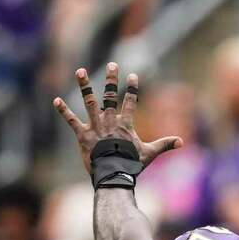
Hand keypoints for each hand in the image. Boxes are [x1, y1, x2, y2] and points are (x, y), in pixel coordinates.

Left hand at [53, 63, 181, 173]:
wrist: (113, 175)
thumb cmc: (131, 165)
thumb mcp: (149, 153)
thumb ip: (165, 144)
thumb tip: (182, 142)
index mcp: (125, 124)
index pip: (130, 102)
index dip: (132, 88)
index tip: (132, 75)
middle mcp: (110, 121)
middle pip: (111, 96)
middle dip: (112, 79)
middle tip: (112, 64)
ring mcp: (96, 127)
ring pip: (90, 102)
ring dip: (85, 86)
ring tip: (80, 71)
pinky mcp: (82, 135)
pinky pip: (71, 121)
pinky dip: (63, 111)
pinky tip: (56, 100)